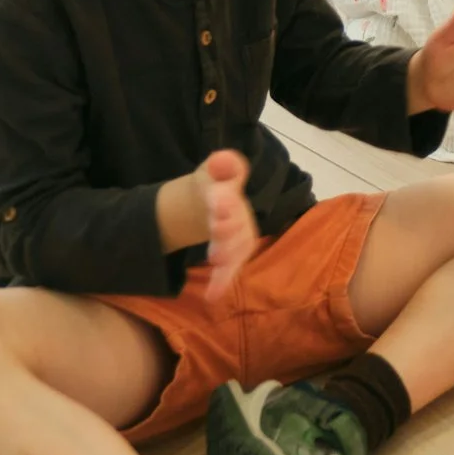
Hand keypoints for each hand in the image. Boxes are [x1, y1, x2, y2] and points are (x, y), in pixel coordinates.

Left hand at [194, 149, 259, 303]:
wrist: (216, 202)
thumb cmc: (216, 184)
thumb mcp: (212, 171)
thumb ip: (220, 165)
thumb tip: (221, 159)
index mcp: (232, 182)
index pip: (235, 173)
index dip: (230, 182)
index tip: (219, 193)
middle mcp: (241, 208)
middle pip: (237, 215)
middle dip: (229, 223)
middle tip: (218, 229)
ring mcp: (240, 231)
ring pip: (237, 243)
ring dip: (228, 251)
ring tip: (215, 259)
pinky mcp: (235, 251)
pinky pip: (231, 265)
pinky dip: (222, 280)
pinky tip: (212, 295)